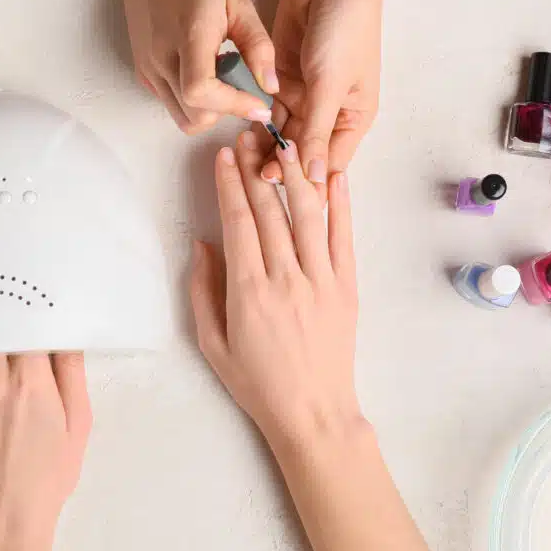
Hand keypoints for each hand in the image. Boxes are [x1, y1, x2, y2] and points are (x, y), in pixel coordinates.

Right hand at [117, 0, 277, 133]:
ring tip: (223, 81)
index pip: (201, 92)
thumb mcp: (238, 2)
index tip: (259, 103)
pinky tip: (206, 75)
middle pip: (195, 115)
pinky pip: (173, 106)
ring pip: (183, 119)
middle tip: (244, 88)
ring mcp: (149, 70)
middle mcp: (161, 59)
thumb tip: (270, 86)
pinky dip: (195, 104)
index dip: (233, 105)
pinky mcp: (144, 76)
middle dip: (226, 110)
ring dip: (210, 112)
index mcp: (188, 35)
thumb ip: (258, 45)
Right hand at [190, 130, 359, 442]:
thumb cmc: (257, 383)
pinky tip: (335, 178)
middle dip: (257, 168)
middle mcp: (286, 277)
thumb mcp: (212, 343)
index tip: (224, 156)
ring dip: (296, 176)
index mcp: (248, 290)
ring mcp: (322, 280)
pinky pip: (344, 238)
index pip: (238, 222)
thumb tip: (202, 243)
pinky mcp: (348, 288)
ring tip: (287, 144)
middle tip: (249, 136)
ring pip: (308, 215)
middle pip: (270, 210)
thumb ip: (203, 291)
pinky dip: (341, 205)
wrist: (314, 413)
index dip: (230, 183)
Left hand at [262, 0, 386, 188]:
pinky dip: (258, 121)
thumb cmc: (346, 29)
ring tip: (247, 163)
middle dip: (284, 165)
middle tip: (259, 180)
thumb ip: (317, 131)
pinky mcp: (284, 79)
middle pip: (304, 150)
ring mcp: (306, 96)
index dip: (309, 181)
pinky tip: (242, 136)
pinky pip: (269, 109)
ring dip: (267, 146)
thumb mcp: (330, 85)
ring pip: (284, 132)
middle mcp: (330, 112)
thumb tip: (313, 177)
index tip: (287, 197)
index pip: (330, 162)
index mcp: (354, 118)